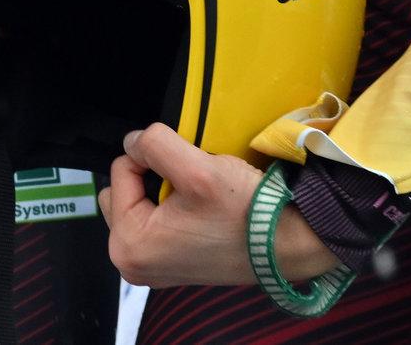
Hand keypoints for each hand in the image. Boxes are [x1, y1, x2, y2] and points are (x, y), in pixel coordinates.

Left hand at [101, 124, 336, 289]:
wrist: (290, 243)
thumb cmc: (243, 211)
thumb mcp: (195, 169)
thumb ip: (153, 145)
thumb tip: (132, 143)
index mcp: (128, 246)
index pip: (120, 171)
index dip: (152, 160)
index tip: (187, 171)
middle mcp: (132, 264)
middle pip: (123, 190)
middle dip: (152, 179)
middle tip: (190, 186)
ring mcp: (153, 267)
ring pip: (140, 202)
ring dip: (163, 192)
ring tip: (197, 199)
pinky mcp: (172, 263)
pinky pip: (157, 221)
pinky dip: (175, 208)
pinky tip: (202, 211)